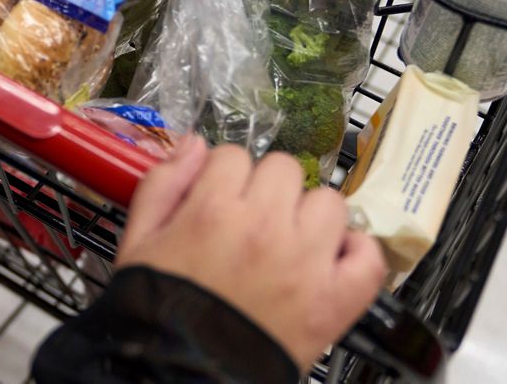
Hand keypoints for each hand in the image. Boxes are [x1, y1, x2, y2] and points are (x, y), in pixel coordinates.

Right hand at [116, 137, 385, 371]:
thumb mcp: (138, 240)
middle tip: (251, 218)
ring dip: (309, 214)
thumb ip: (163, 184)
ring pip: (328, 201)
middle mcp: (265, 227)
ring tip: (289, 240)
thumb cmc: (159, 310)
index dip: (223, 175)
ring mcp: (306, 263)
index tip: (218, 196)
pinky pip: (368, 255)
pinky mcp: (334, 300)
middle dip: (265, 187)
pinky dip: (355, 252)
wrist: (181, 372)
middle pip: (284, 168)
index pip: (232, 155)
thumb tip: (194, 145)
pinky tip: (330, 259)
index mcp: (213, 210)